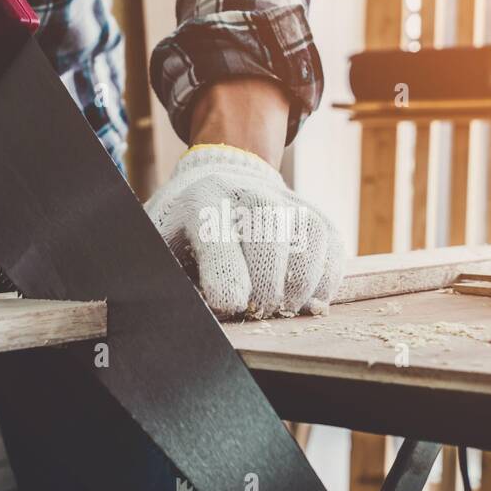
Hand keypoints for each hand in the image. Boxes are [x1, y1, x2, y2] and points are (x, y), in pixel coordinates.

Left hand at [146, 144, 343, 319]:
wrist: (222, 174)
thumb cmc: (181, 225)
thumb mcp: (157, 240)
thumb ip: (160, 275)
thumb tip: (171, 316)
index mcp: (201, 203)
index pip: (220, 245)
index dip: (226, 291)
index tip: (228, 308)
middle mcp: (248, 195)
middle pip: (270, 249)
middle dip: (263, 295)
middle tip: (252, 311)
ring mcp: (287, 202)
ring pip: (308, 250)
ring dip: (296, 292)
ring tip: (278, 307)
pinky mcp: (314, 214)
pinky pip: (332, 251)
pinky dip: (323, 283)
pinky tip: (305, 300)